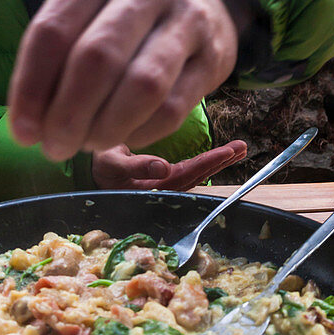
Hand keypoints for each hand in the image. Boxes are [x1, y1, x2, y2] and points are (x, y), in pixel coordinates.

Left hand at [8, 0, 242, 160]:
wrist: (207, 0)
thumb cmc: (127, 13)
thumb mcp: (88, 11)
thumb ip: (55, 57)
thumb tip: (29, 126)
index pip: (54, 30)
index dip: (31, 87)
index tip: (21, 132)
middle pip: (98, 58)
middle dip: (68, 114)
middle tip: (55, 147)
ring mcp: (189, 15)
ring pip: (142, 85)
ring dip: (106, 128)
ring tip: (88, 144)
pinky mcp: (216, 54)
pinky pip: (173, 108)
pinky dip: (140, 133)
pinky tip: (124, 136)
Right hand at [92, 141, 246, 190]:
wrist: (91, 171)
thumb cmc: (100, 166)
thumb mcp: (113, 162)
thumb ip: (138, 164)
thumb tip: (164, 167)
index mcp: (152, 186)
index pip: (186, 173)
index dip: (208, 162)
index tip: (228, 151)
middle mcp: (163, 188)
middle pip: (198, 175)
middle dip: (221, 160)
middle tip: (242, 147)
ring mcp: (165, 184)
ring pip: (197, 173)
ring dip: (218, 160)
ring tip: (238, 148)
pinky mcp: (165, 177)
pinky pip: (191, 170)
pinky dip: (207, 161)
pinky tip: (221, 154)